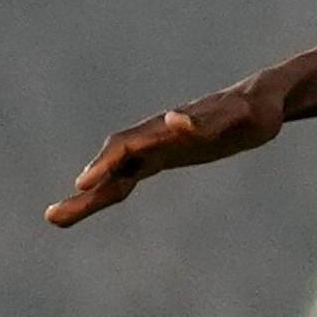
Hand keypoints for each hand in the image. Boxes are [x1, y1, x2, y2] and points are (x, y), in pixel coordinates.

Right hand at [48, 85, 284, 226]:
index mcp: (171, 128)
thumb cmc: (259, 109)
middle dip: (87, 191)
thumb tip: (173, 121)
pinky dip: (110, 188)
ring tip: (57, 217)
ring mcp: (158, 147)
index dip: (106, 165)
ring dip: (90, 195)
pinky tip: (93, 201)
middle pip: (113, 163)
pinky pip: (130, 175)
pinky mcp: (165, 155)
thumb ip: (211, 120)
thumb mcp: (243, 117)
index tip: (83, 185)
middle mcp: (157, 137)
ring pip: (116, 172)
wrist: (263, 99)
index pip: (128, 147)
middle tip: (53, 217)